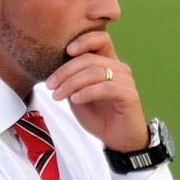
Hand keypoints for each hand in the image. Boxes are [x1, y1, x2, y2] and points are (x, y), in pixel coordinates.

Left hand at [45, 31, 148, 151]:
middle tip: (50, 85)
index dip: (84, 40)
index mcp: (109, 63)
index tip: (65, 51)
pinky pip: (105, 88)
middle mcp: (119, 68)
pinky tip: (75, 100)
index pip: (100, 39)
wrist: (118, 140)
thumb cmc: (100, 116)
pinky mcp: (129, 95)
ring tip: (57, 95)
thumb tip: (55, 70)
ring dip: (72, 83)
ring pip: (95, 72)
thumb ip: (72, 80)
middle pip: (89, 58)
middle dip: (65, 71)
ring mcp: (126, 81)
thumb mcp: (79, 95)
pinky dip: (87, 92)